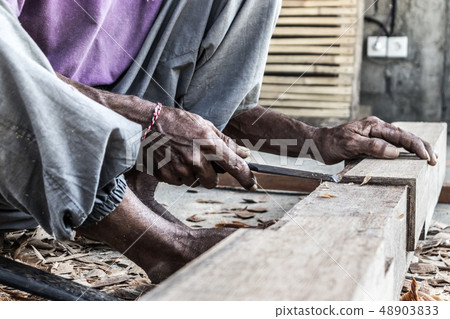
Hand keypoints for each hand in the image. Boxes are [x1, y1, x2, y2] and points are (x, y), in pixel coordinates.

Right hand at [144, 106, 256, 189]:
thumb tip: (244, 154)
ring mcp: (180, 169)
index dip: (246, 178)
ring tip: (181, 156)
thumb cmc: (177, 122)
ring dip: (191, 174)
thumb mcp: (205, 125)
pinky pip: (178, 182)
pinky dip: (177, 174)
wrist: (146, 123)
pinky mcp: (166, 175)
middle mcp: (196, 159)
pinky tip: (171, 159)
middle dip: (208, 174)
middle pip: (212, 182)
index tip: (252, 184)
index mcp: (209, 144)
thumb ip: (226, 142)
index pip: (234, 166)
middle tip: (199, 160)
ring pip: (194, 182)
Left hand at [312, 116, 437, 164]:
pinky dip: (403, 152)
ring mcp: (374, 136)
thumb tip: (394, 152)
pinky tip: (409, 159)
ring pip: (400, 142)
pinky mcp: (371, 144)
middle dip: (422, 147)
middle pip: (405, 137)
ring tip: (429, 158)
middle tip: (435, 160)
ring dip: (415, 150)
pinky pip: (391, 147)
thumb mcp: (350, 144)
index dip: (416, 146)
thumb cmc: (331, 143)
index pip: (401, 135)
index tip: (427, 157)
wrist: (317, 144)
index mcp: (374, 125)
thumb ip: (372, 147)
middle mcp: (377, 129)